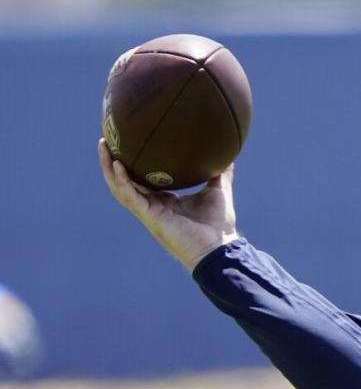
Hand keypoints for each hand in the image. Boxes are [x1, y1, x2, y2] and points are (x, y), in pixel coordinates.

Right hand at [98, 139, 239, 270]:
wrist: (219, 247)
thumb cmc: (218, 225)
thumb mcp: (218, 192)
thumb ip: (220, 175)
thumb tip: (228, 156)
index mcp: (165, 200)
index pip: (142, 179)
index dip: (132, 164)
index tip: (127, 143)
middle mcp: (152, 205)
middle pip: (124, 181)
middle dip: (111, 162)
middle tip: (105, 140)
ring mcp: (149, 212)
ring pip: (120, 188)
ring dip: (109, 168)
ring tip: (103, 147)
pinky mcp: (150, 217)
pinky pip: (130, 197)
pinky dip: (122, 181)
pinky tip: (117, 165)